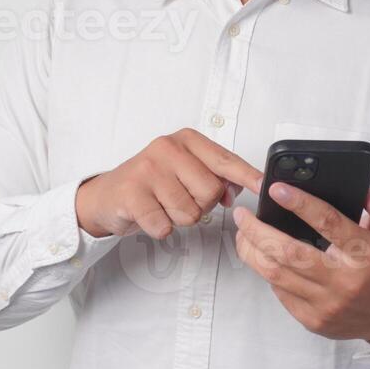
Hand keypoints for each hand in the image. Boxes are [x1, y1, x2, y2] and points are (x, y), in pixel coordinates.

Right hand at [75, 128, 263, 240]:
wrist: (106, 195)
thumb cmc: (151, 184)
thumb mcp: (184, 171)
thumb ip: (214, 177)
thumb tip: (236, 190)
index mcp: (186, 140)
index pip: (225, 159)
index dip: (247, 176)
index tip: (264, 186)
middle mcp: (167, 147)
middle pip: (210, 191)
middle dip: (199, 206)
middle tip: (178, 199)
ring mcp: (148, 169)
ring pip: (189, 213)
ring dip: (178, 219)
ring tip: (161, 205)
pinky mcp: (132, 193)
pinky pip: (165, 226)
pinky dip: (159, 228)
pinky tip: (149, 215)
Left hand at [233, 183, 369, 346]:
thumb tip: (365, 192)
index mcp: (365, 254)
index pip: (328, 222)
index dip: (299, 203)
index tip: (276, 189)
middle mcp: (344, 280)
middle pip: (289, 252)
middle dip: (258, 230)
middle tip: (243, 215)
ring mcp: (326, 304)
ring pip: (276, 274)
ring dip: (252, 251)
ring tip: (243, 234)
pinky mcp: (312, 320)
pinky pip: (280, 292)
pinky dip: (267, 271)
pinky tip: (263, 258)